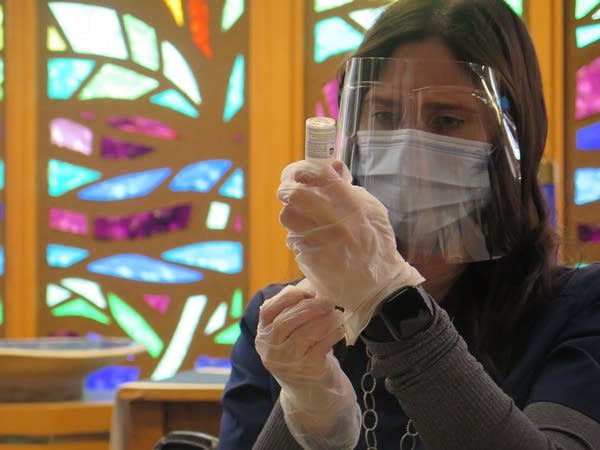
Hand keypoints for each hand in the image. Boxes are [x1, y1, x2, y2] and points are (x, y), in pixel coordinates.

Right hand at [256, 280, 359, 448]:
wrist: (310, 390)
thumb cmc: (301, 350)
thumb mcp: (289, 330)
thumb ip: (295, 307)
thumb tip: (312, 283)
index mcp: (263, 334)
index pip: (267, 311)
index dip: (287, 297)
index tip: (307, 291)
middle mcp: (271, 349)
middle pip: (285, 322)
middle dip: (309, 307)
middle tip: (327, 300)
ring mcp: (288, 362)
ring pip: (305, 334)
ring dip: (324, 319)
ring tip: (335, 313)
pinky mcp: (308, 371)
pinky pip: (322, 346)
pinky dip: (333, 334)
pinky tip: (340, 328)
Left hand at [278, 160, 423, 342]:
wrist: (378, 287)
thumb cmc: (377, 245)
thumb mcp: (373, 211)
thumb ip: (350, 188)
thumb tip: (332, 164)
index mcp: (352, 205)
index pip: (319, 174)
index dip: (302, 168)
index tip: (298, 172)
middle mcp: (334, 221)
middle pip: (295, 193)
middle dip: (286, 187)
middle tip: (287, 189)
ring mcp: (320, 241)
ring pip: (287, 216)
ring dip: (290, 213)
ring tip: (300, 216)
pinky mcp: (309, 259)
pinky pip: (293, 239)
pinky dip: (297, 236)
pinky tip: (310, 239)